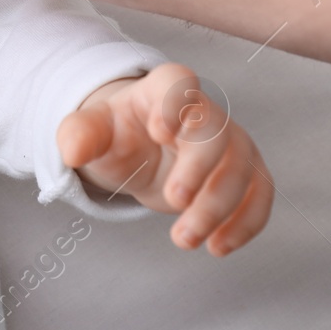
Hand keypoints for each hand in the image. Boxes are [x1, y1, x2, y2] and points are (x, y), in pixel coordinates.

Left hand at [56, 63, 273, 256]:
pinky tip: (218, 246)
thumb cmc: (117, 135)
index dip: (174, 104)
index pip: (178, 83)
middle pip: (215, 133)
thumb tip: (71, 151)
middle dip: (198, 170)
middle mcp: (205, 112)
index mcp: (164, 90)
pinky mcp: (247, 173)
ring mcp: (231, 142)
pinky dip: (246, 222)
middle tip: (174, 201)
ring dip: (217, 208)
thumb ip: (79, 134)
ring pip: (241, 169)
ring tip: (184, 240)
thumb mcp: (92, 132)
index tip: (159, 132)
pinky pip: (259, 195)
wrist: (139, 154)